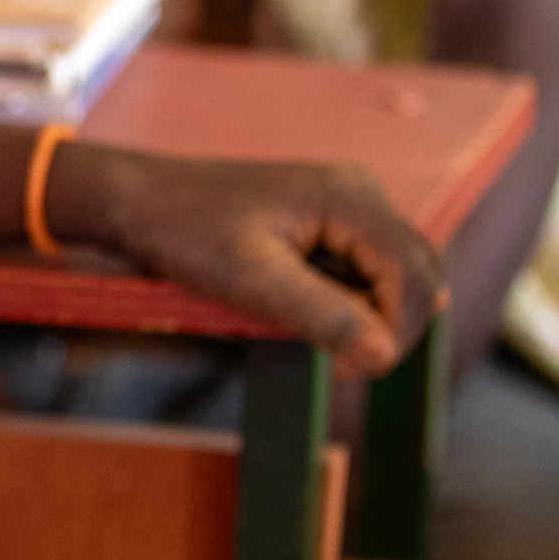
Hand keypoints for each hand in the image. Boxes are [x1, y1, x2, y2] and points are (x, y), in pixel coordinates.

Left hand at [54, 146, 445, 376]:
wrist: (139, 200)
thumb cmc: (186, 232)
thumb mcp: (251, 281)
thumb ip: (322, 316)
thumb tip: (383, 356)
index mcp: (350, 197)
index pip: (415, 274)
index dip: (397, 329)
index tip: (354, 368)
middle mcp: (360, 192)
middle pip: (419, 272)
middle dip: (392, 323)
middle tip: (340, 358)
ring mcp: (347, 203)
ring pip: (396, 273)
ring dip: (371, 313)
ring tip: (314, 329)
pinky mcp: (329, 221)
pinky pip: (364, 268)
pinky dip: (350, 299)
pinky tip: (304, 307)